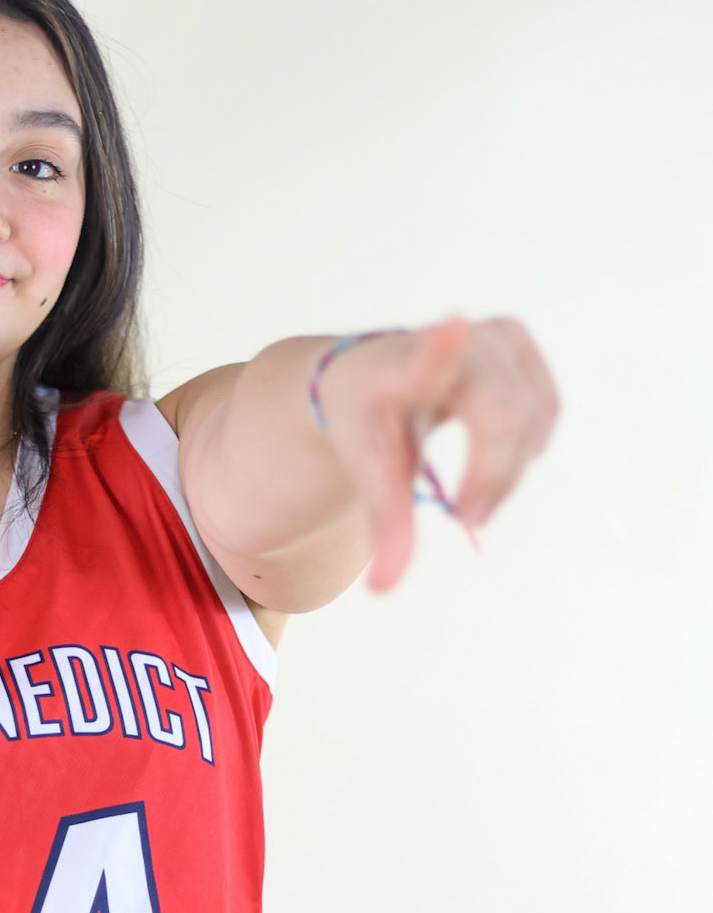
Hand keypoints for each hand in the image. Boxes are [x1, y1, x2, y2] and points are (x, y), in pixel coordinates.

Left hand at [314, 316, 561, 592]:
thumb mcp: (367, 473)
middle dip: (493, 477)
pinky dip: (523, 448)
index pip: (428, 357)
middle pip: (503, 418)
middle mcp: (455, 338)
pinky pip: (544, 411)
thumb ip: (385, 525)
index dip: (444, 346)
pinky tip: (490, 454)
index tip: (453, 323)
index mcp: (401, 366)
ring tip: (469, 490)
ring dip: (507, 469)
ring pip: (531, 418)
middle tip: (466, 519)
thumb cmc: (368, 422)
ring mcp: (493, 334)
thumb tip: (383, 589)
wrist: (367, 374)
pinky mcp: (519, 340)